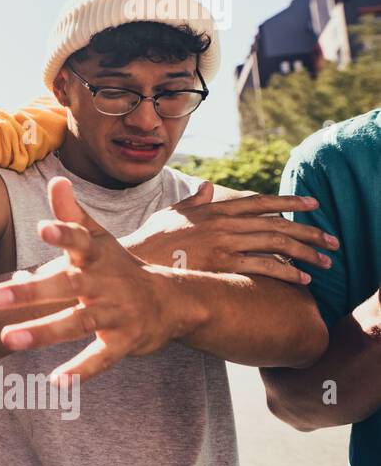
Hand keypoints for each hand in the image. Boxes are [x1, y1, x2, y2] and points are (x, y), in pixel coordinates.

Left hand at [0, 176, 183, 382]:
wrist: (173, 301)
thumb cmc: (120, 267)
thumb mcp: (101, 239)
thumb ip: (73, 215)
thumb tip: (56, 180)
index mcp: (96, 255)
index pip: (80, 240)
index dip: (64, 233)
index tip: (43, 229)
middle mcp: (105, 282)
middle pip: (66, 285)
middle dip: (30, 291)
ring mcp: (116, 313)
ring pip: (77, 323)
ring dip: (43, 332)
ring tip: (7, 340)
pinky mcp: (124, 340)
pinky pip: (101, 357)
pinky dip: (81, 371)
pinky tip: (56, 382)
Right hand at [120, 182, 333, 284]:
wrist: (134, 261)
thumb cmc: (149, 241)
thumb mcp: (169, 214)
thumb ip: (191, 201)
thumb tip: (205, 186)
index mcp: (212, 209)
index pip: (258, 202)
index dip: (288, 202)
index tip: (311, 204)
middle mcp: (223, 223)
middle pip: (275, 223)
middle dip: (308, 231)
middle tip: (331, 239)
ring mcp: (224, 242)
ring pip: (275, 243)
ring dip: (305, 252)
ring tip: (325, 261)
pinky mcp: (222, 263)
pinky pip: (263, 267)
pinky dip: (287, 272)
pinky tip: (304, 279)